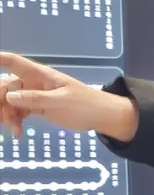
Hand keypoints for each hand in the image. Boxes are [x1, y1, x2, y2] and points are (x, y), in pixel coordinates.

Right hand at [0, 52, 137, 140]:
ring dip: (7, 114)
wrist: (102, 117)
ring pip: (10, 101)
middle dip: (0, 100)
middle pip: (6, 86)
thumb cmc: (85, 104)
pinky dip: (16, 121)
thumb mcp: (61, 101)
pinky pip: (19, 112)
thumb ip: (35, 98)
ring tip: (13, 129)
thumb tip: (9, 96)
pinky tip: (18, 132)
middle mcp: (33, 83)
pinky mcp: (38, 107)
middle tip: (2, 118)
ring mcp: (34, 95)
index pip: (13, 62)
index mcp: (40, 75)